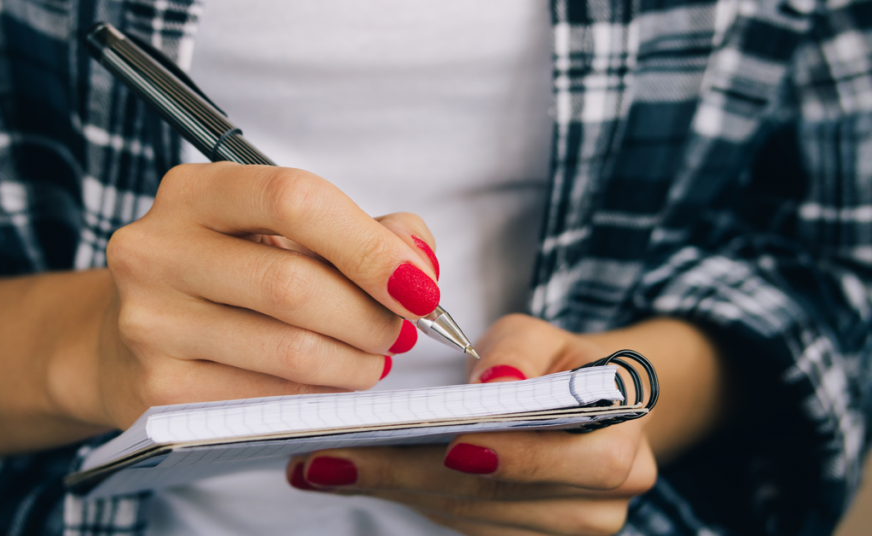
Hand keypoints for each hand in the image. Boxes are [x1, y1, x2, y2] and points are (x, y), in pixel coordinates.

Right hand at [53, 162, 441, 429]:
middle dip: (370, 317)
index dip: (370, 246)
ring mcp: (149, 324)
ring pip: (290, 351)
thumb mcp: (278, 232)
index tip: (420, 287)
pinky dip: (318, 396)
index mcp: (192, 192)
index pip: (294, 199)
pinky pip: (269, 400)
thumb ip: (358, 231)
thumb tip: (417, 264)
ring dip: (355, 364)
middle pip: (294, 285)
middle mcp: (157, 251)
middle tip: (399, 331)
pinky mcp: (158, 391)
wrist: (124, 339)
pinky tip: (327, 385)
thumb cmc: (223, 275)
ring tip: (370, 359)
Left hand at [284, 315, 656, 535]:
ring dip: (394, 491)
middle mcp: (601, 504)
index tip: (452, 447)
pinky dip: (404, 498)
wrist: (576, 407)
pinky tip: (352, 476)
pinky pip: (458, 526)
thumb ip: (520, 350)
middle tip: (336, 458)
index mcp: (622, 448)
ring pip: (470, 519)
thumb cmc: (555, 365)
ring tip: (326, 465)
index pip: (576, 463)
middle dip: (412, 476)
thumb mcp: (544, 336)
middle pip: (501, 499)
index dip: (516, 458)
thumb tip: (494, 385)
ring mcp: (559, 532)